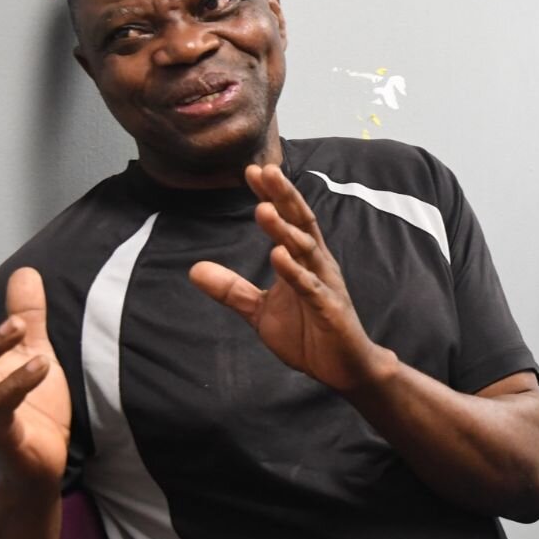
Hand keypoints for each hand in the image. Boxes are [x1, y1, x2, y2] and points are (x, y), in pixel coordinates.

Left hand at [190, 165, 392, 395]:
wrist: (344, 369)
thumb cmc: (309, 334)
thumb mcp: (261, 310)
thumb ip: (232, 289)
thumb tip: (194, 270)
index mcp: (303, 260)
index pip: (287, 220)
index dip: (271, 195)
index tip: (251, 171)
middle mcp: (318, 265)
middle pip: (301, 223)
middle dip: (284, 196)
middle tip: (265, 170)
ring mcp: (325, 285)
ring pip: (305, 250)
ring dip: (284, 229)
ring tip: (263, 208)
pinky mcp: (330, 309)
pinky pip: (311, 287)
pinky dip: (295, 271)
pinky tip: (279, 255)